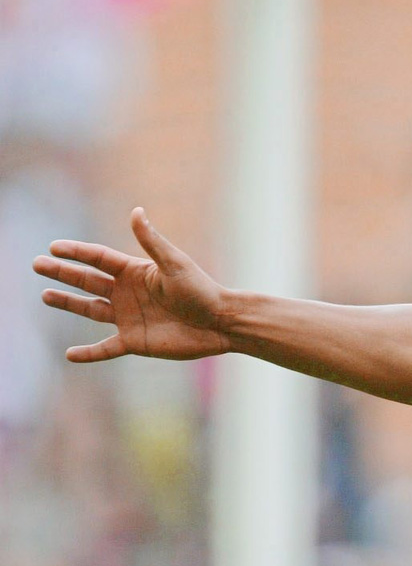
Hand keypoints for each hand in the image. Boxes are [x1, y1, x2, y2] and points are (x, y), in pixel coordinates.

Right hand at [32, 208, 234, 361]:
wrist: (221, 323)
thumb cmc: (202, 291)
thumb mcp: (175, 264)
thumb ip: (152, 241)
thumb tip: (135, 211)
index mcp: (136, 272)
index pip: (99, 258)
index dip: (76, 252)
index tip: (54, 247)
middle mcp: (128, 293)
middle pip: (87, 280)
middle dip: (62, 273)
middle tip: (37, 264)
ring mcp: (128, 317)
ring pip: (90, 309)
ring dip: (68, 303)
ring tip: (45, 296)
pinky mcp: (134, 341)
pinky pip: (105, 348)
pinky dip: (89, 353)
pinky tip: (70, 354)